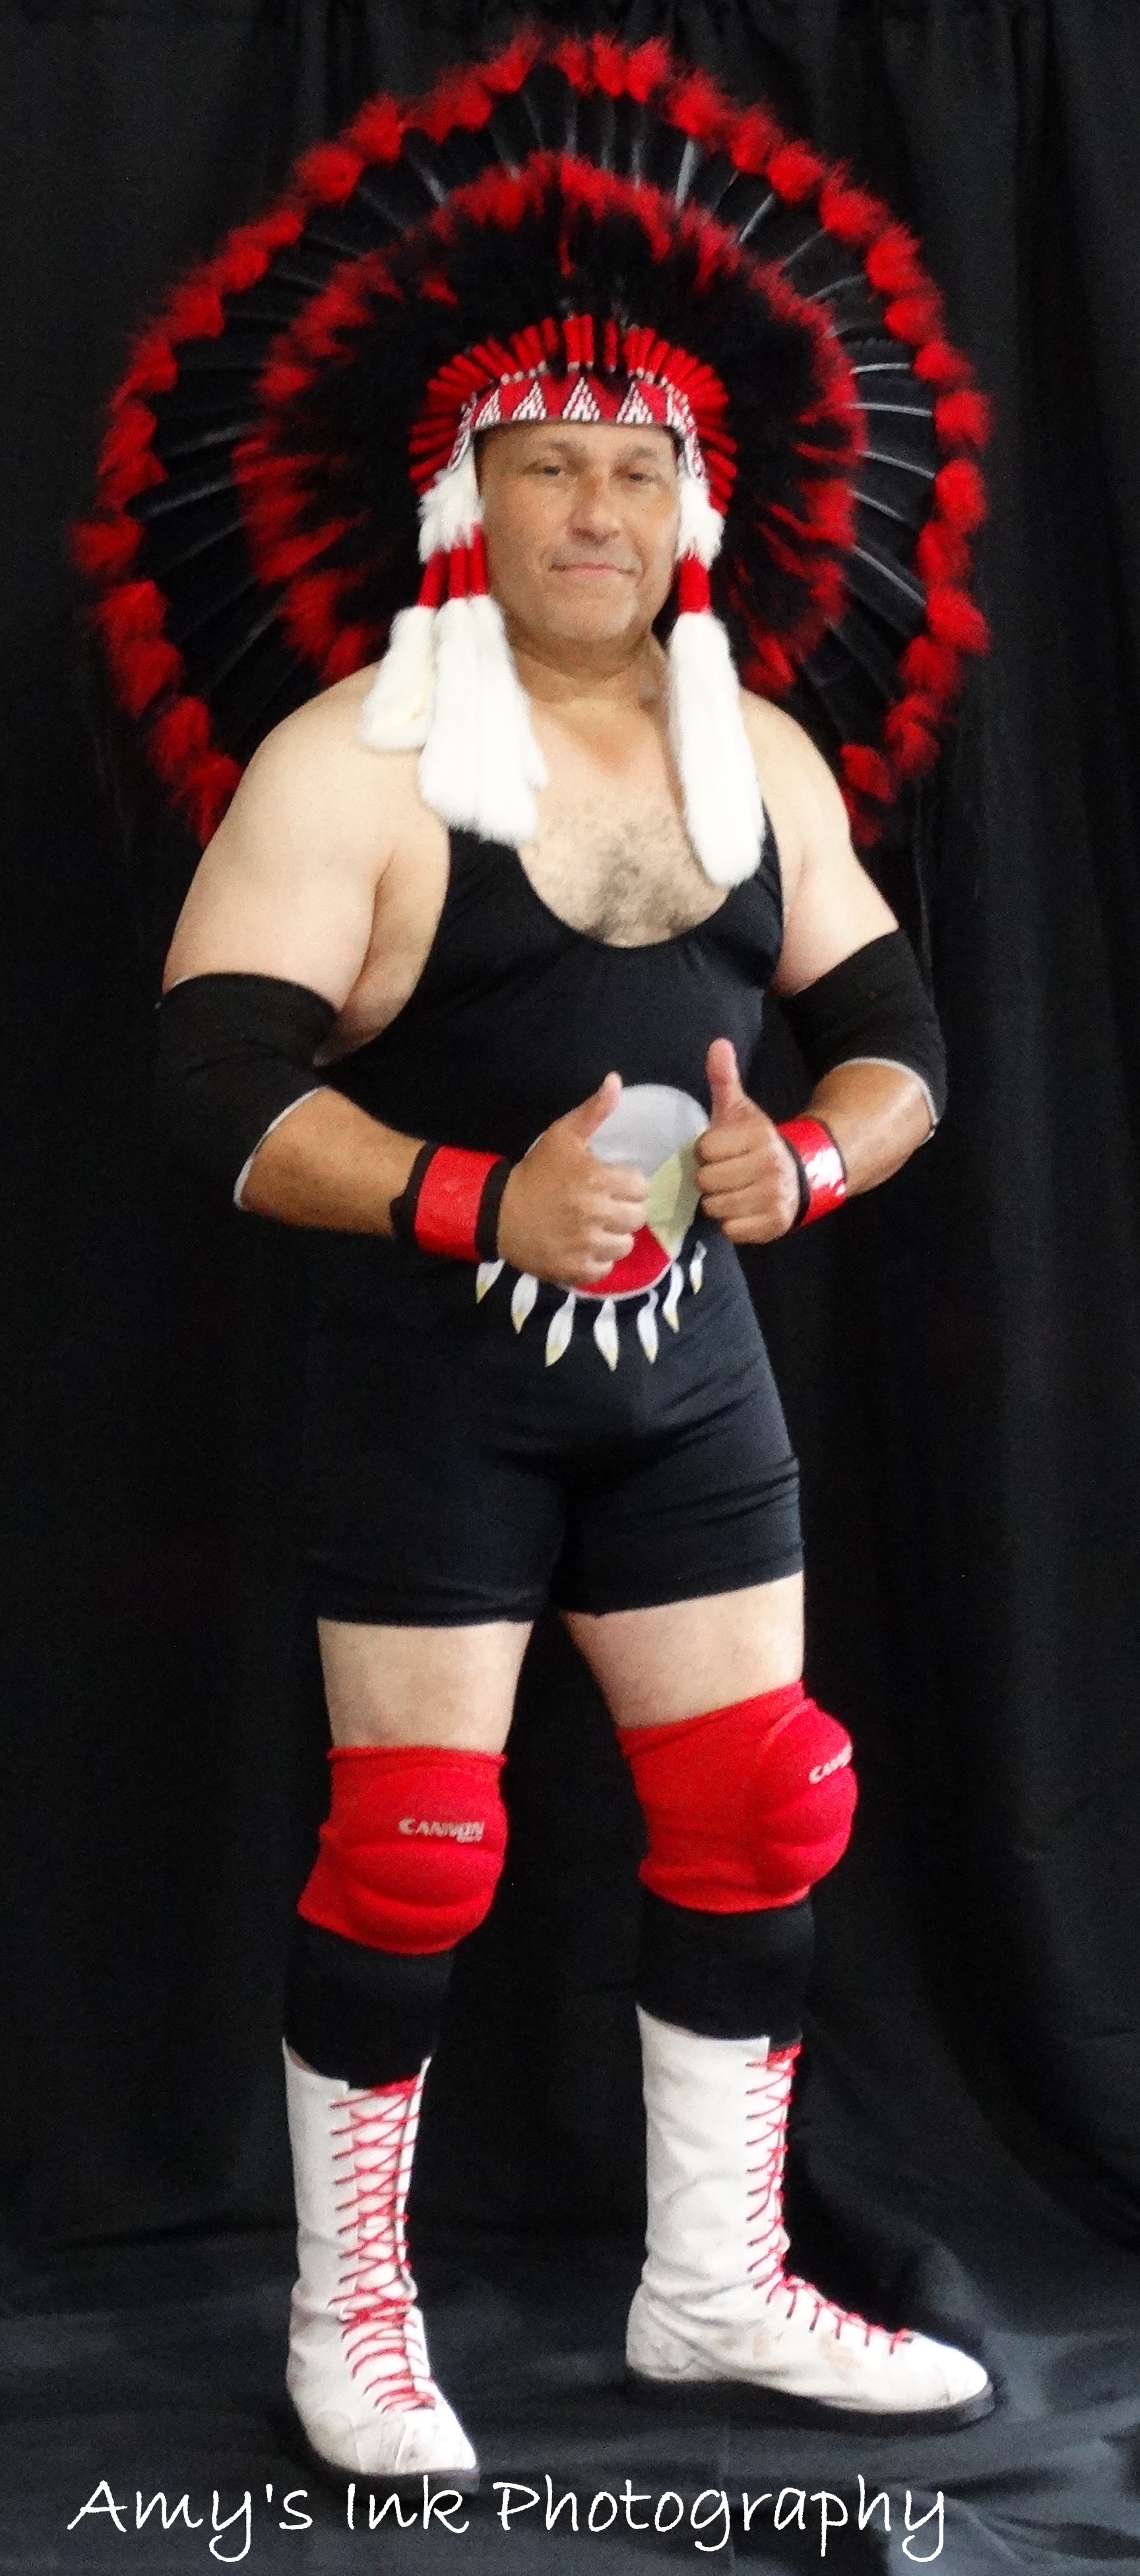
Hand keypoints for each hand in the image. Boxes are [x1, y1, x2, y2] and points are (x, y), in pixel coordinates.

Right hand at [497, 1073, 648, 1285]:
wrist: (498, 1211)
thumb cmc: (536, 1172)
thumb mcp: (562, 1135)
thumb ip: (593, 1111)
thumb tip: (615, 1080)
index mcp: (596, 1179)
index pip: (640, 1187)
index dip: (627, 1185)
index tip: (609, 1184)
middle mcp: (595, 1213)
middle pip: (637, 1217)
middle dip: (623, 1210)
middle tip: (602, 1206)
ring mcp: (585, 1244)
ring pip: (625, 1245)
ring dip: (613, 1237)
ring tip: (594, 1228)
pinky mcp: (575, 1269)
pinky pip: (605, 1268)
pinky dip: (597, 1260)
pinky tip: (582, 1247)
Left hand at [696, 1039, 800, 1242]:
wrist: (801, 1175)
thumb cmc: (757, 1143)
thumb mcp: (741, 1110)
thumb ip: (725, 1079)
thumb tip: (718, 1043)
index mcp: (758, 1136)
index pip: (704, 1149)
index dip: (707, 1151)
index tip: (720, 1151)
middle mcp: (769, 1166)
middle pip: (706, 1181)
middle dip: (710, 1179)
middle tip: (725, 1174)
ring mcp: (773, 1197)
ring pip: (716, 1207)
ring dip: (718, 1202)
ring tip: (733, 1191)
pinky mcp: (774, 1224)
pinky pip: (730, 1230)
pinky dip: (732, 1223)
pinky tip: (742, 1209)